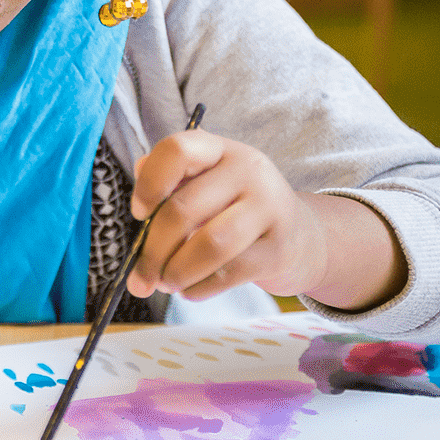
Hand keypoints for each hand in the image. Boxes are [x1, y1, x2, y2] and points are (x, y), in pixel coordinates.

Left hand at [126, 129, 327, 302]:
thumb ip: (170, 183)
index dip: (149, 184)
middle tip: (142, 275)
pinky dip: (199, 287)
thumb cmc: (235, 209)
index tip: (138, 213)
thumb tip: (139, 195)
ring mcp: (269, 208)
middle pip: (183, 209)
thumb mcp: (206, 184)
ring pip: (208, 244)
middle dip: (153, 250)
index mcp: (220, 150)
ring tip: (165, 283)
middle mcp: (248, 171)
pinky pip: (228, 273)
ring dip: (176, 272)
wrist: (300, 236)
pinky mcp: (279, 250)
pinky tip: (189, 290)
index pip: (176, 150)